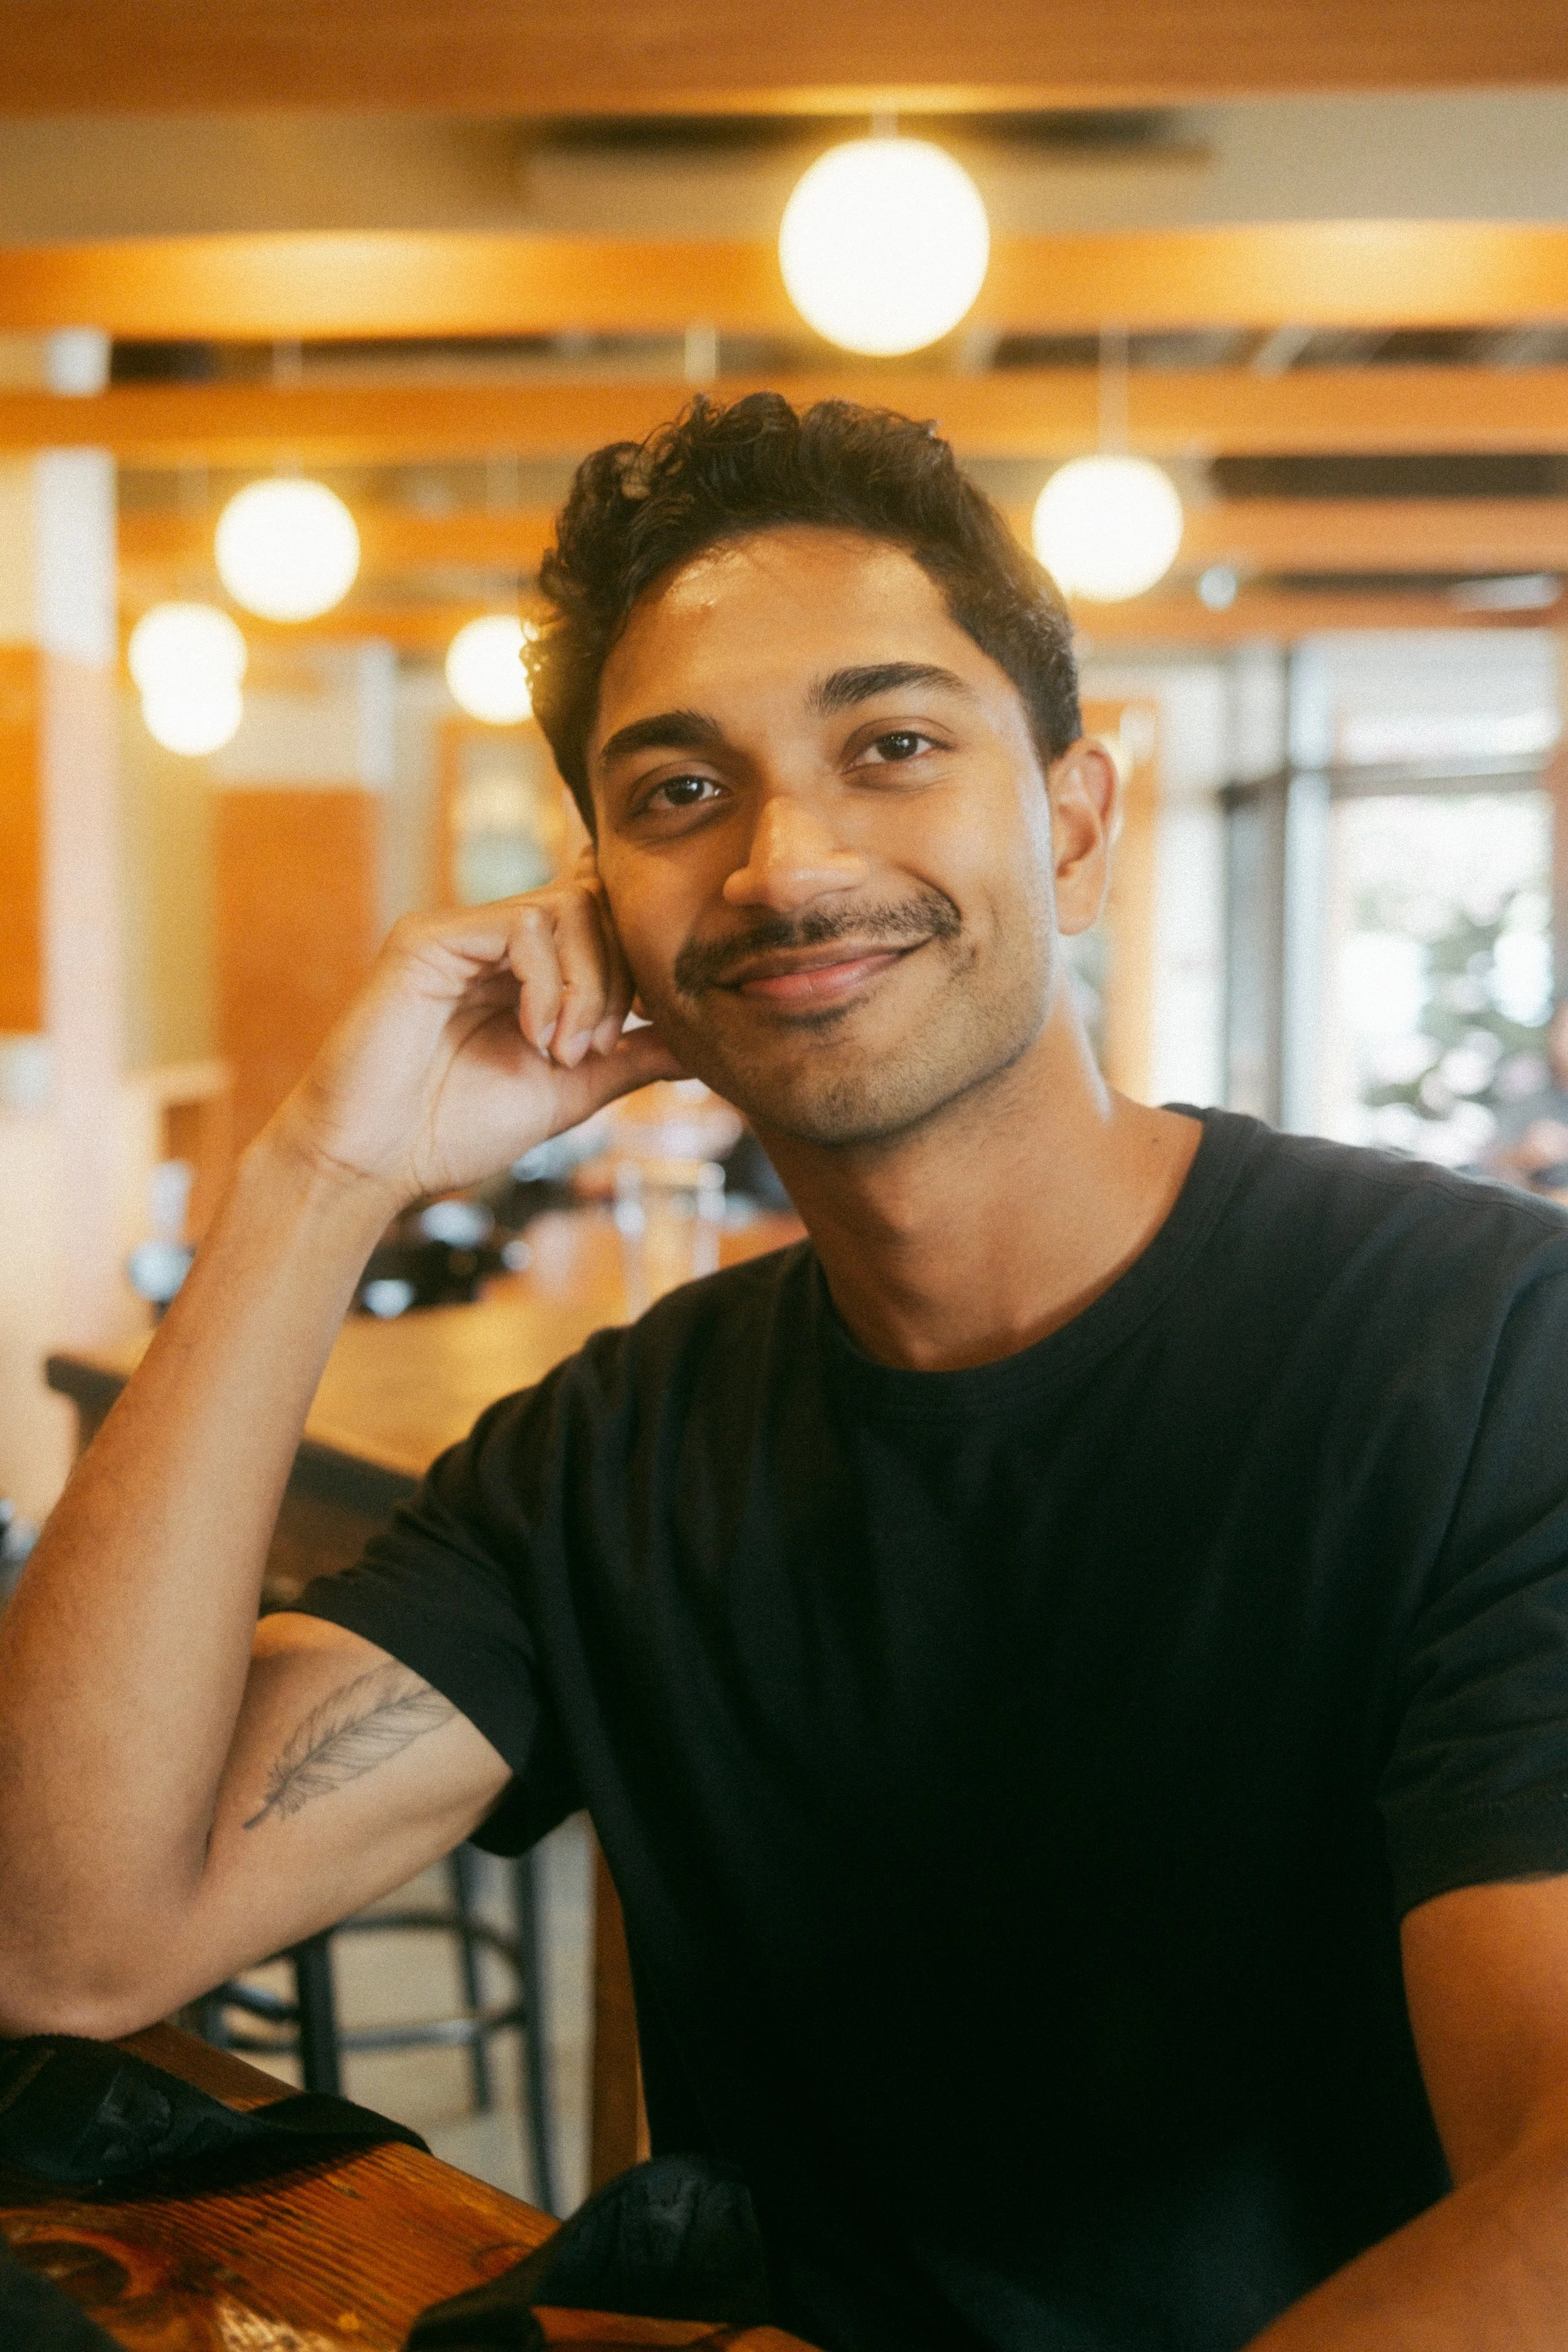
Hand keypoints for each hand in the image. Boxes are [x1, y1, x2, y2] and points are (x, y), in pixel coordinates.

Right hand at [267, 876, 685, 1208]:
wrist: (374, 1164)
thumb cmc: (454, 1131)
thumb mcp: (569, 1091)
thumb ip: (629, 1059)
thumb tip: (700, 1044)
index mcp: (522, 969)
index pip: (600, 920)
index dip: (634, 962)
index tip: (635, 1028)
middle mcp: (490, 940)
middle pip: (594, 906)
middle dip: (617, 979)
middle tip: (595, 1050)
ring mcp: (458, 933)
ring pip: (565, 907)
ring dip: (588, 986)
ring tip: (565, 1053)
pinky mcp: (428, 938)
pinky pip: (520, 926)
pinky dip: (548, 984)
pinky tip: (535, 1038)